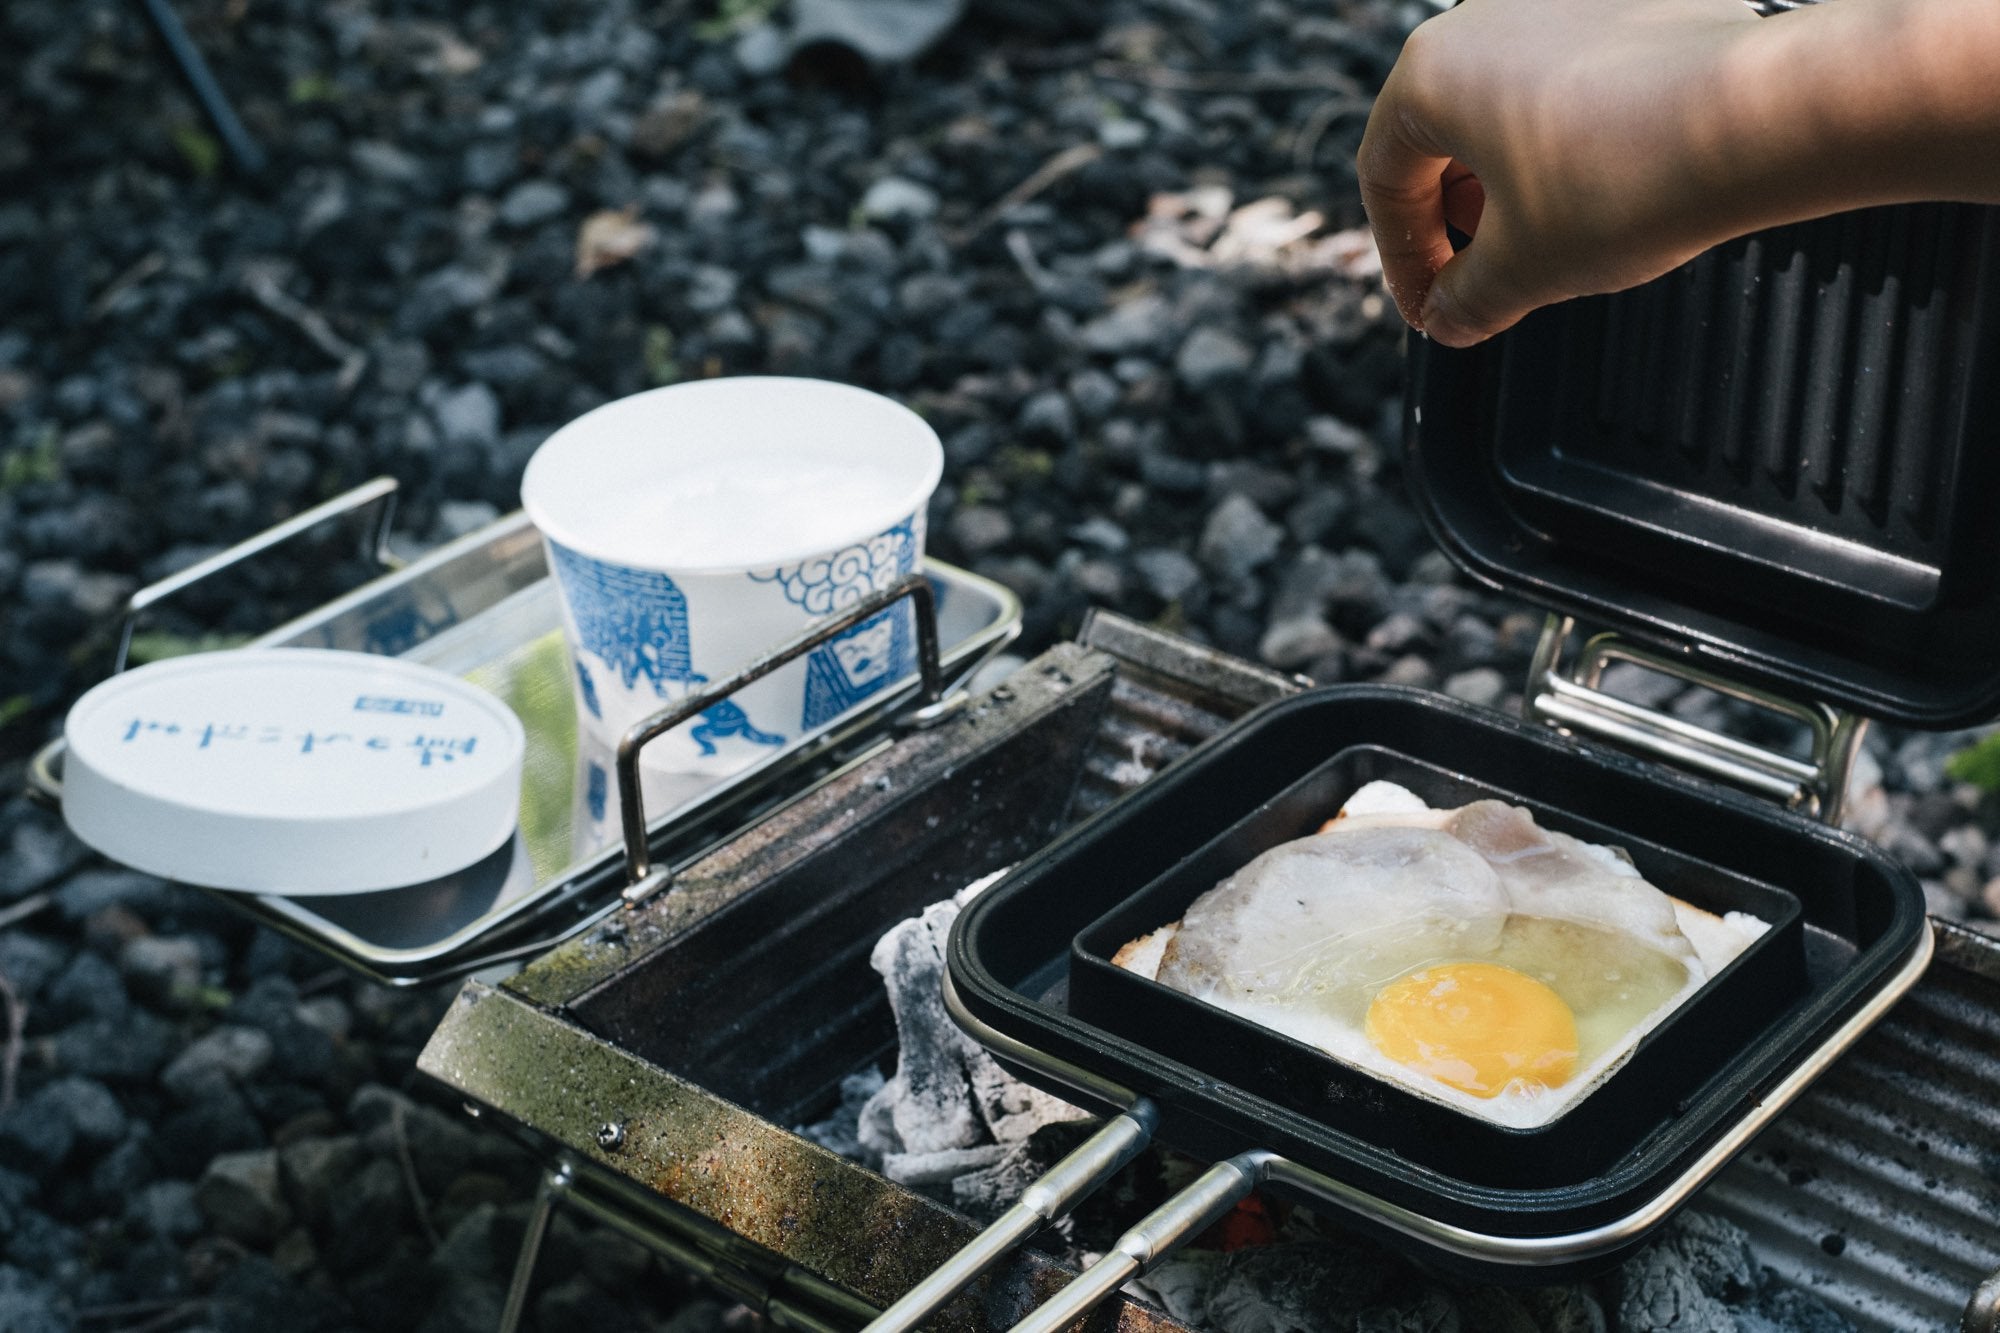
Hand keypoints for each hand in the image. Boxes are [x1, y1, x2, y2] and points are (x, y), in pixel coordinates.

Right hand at [1358, 0, 1764, 346]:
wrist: (1762, 119)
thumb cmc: (1626, 183)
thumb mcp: (1521, 271)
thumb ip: (1464, 302)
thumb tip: (1449, 319)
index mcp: (1431, 73)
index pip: (1384, 179)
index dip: (1402, 260)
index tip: (1432, 308)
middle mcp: (1485, 17)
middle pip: (1439, 136)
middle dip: (1455, 221)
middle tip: (1484, 282)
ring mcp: (1557, 1)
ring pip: (1503, 107)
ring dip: (1508, 184)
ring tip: (1547, 243)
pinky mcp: (1624, 6)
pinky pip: (1566, 82)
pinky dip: (1564, 145)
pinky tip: (1604, 194)